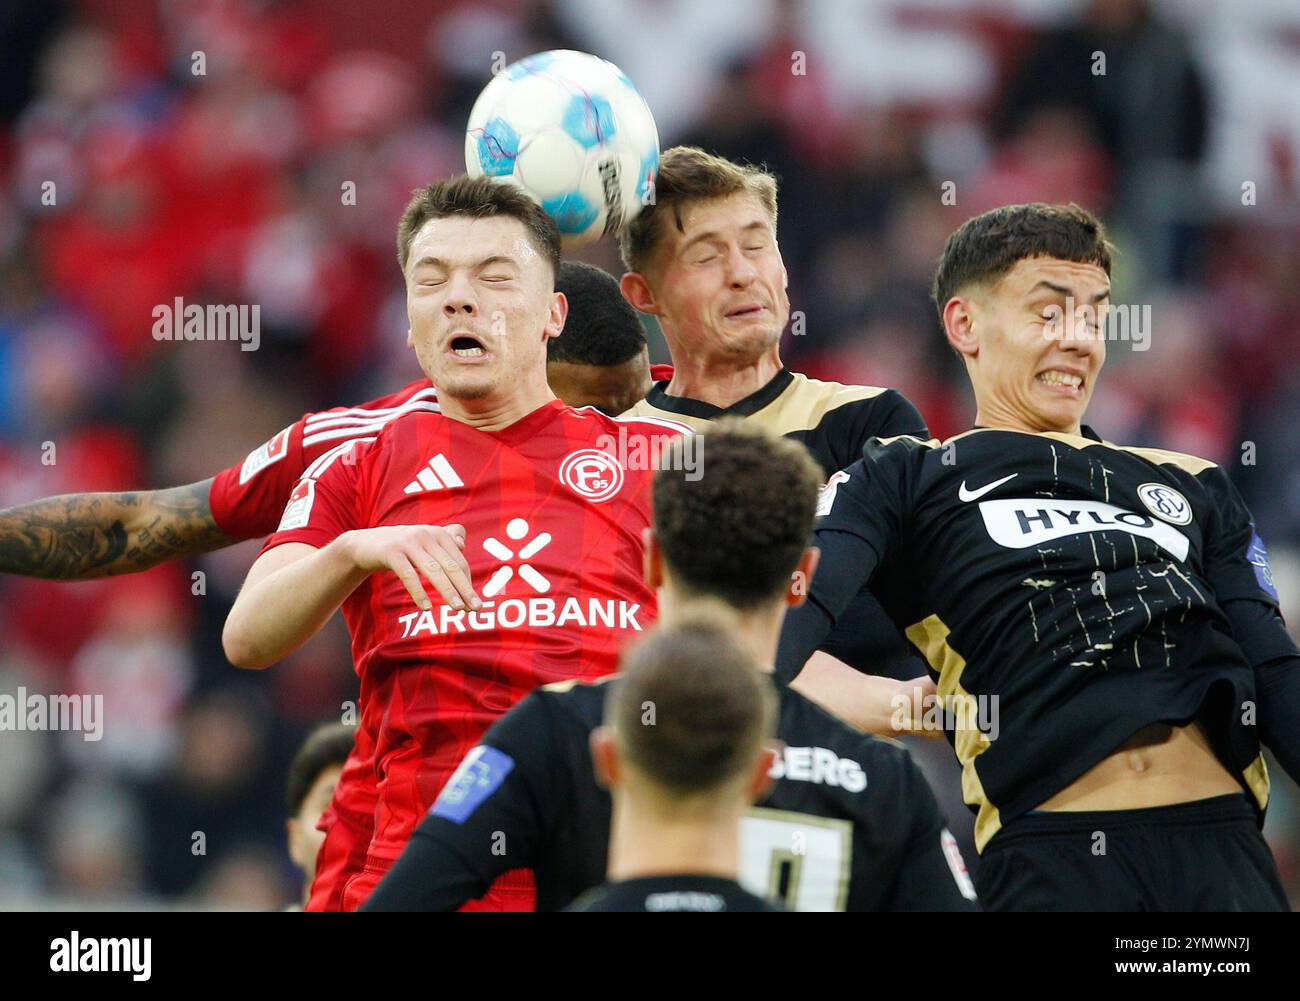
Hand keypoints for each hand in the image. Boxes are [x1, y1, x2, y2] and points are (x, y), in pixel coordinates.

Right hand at [339, 524, 479, 610]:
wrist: (363, 544)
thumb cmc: (400, 548)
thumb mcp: (423, 543)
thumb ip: (444, 542)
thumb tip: (463, 544)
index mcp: (438, 534)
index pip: (459, 561)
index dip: (468, 582)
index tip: (476, 602)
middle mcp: (426, 534)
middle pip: (450, 566)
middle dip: (465, 588)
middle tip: (475, 608)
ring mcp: (408, 542)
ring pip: (433, 570)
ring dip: (448, 590)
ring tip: (457, 608)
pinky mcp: (391, 552)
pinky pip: (409, 575)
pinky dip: (419, 592)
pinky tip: (427, 606)